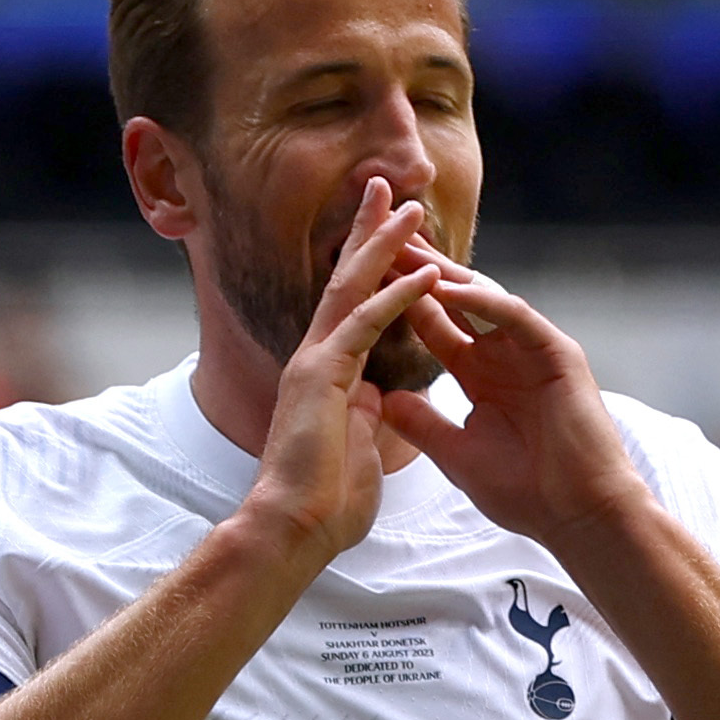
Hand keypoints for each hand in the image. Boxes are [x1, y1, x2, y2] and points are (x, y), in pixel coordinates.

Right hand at [237, 179, 439, 566]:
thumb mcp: (359, 449)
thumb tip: (379, 400)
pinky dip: (397, 296)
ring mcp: (315, 363)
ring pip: (352, 288)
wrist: (295, 529)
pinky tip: (425, 273)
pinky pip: (365, 324)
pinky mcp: (322, 376)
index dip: (374, 269)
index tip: (395, 239)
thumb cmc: (326, 503)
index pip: (354, 307)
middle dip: (369, 234)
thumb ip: (368, 418)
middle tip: (387, 190)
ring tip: (409, 208)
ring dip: (383, 246)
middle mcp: (316, 358)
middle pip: (346, 281)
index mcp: (327, 375)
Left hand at [379, 269, 653, 545]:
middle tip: (382, 238)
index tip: (362, 275)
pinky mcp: (557, 353)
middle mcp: (503, 354)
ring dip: (445, 274)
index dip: (398, 300)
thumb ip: (423, 424)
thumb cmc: (526, 492)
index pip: (433, 325)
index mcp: (479, 374)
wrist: (578, 516)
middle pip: (455, 299)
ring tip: (407, 250)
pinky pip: (516, 315)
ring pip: (485, 296)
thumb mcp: (457, 454)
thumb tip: (381, 399)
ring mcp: (532, 350)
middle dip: (419, 270)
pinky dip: (483, 300)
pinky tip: (450, 287)